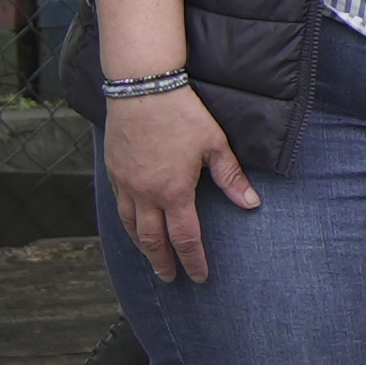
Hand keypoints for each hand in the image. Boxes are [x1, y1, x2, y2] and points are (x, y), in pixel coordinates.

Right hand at [102, 85, 257, 283]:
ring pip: (131, 226)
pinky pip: (118, 206)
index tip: (199, 277)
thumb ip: (231, 177)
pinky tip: (132, 225)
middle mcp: (146, 194)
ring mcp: (126, 184)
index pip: (185, 238)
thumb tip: (251, 203)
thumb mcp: (214, 144)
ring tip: (151, 258)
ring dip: (142, 247)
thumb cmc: (181, 113)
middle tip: (170, 277)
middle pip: (152, 240)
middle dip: (163, 262)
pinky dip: (126, 222)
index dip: (193, 260)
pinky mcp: (114, 171)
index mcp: (174, 192)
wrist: (142, 87)